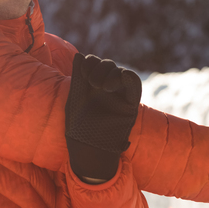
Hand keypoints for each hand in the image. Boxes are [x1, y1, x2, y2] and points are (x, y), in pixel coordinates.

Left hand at [64, 54, 141, 180]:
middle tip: (93, 83)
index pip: (94, 64)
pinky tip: (115, 81)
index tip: (83, 73)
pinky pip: (133, 84)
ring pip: (120, 71)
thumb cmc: (78, 129)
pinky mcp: (130, 104)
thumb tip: (79, 55)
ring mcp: (118, 96)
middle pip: (107, 66)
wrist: (89, 152)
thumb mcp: (75, 100)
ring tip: (101, 86)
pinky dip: (127, 77)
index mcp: (90, 87)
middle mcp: (106, 90)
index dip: (90, 63)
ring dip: (110, 72)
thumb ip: (79, 79)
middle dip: (100, 68)